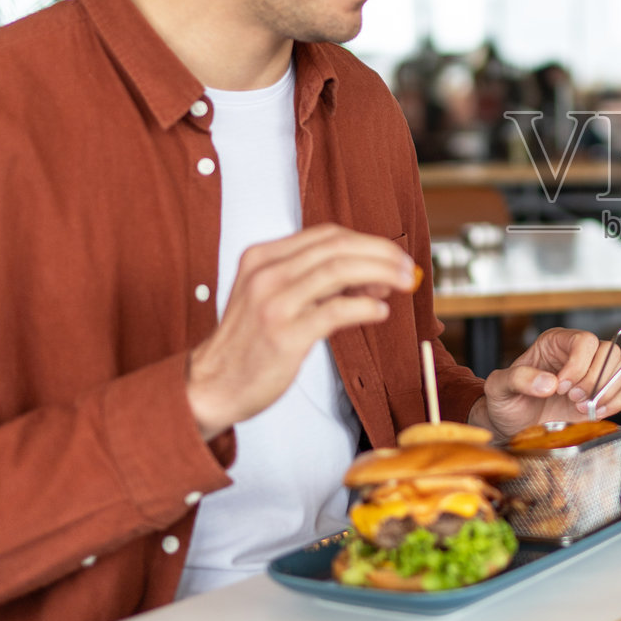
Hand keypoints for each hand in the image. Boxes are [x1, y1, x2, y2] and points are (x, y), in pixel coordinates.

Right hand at [185, 225, 417, 439]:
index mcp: (262, 257)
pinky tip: (380, 313)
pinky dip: (364, 308)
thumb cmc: (250, 343)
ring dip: (380, 273)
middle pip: (337, 247)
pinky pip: (335, 311)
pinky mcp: (284, 335)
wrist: (212, 385)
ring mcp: (273, 303)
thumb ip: (316, 283)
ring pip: (338, 270)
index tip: (392, 257)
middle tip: (409, 268)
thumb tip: (374, 277)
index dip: (367, 242)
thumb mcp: (273, 298)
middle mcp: (265, 274)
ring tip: (404, 284)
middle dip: (381, 253)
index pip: (326, 235)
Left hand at [475, 329, 620, 437]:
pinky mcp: (603, 395)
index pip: (585, 341)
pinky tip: (594, 412)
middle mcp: (579, 354)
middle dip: (593, 380)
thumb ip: (518, 379)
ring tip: (581, 406)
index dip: (579, 364)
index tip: (560, 387)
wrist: (513, 426)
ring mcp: (593, 374)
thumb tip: (549, 383)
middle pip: (609, 352)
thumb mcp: (499, 387)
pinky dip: (616, 402)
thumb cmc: (506, 402)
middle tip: (571, 398)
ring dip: (606, 391)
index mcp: (556, 343)